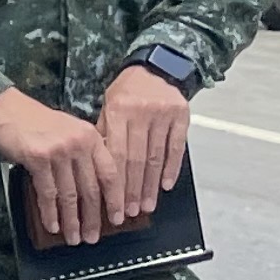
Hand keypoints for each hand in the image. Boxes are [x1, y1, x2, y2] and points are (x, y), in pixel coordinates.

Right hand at [0, 85, 116, 247]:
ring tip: (74, 238)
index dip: (115, 199)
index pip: (110, 173)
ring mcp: (58, 151)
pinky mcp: (38, 159)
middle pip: (91, 188)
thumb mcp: (70, 130)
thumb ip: (85, 152)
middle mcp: (79, 144)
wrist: (6, 108)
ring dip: (72, 221)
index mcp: (91, 137)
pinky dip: (50, 213)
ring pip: (69, 195)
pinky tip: (52, 226)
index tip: (118, 219)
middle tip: (93, 238)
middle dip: (93, 217)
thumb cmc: (37, 122)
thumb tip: (95, 188)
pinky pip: (47, 193)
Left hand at [93, 65, 191, 228]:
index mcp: (118, 110)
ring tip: (146, 206)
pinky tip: (165, 186)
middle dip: (132, 189)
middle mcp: (141, 112)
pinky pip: (176, 147)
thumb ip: (104, 134)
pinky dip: (171, 168)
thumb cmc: (127, 91)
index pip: (116, 153)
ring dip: (151, 185)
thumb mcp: (108, 105)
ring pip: (156, 156)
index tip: (113, 203)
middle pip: (136, 159)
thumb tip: (98, 170)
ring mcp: (163, 114)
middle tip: (130, 212)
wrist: (156, 67)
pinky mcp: (181, 115)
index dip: (115, 181)